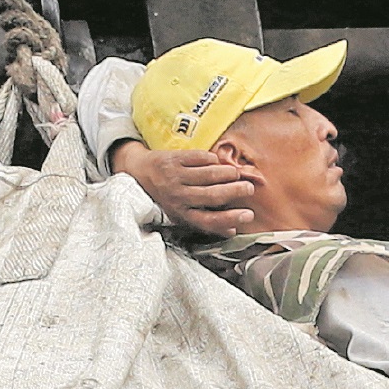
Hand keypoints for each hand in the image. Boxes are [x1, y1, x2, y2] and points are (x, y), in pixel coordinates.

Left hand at [110, 139, 256, 235]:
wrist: (139, 173)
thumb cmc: (165, 197)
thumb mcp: (180, 213)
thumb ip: (205, 221)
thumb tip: (232, 230)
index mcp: (180, 214)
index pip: (208, 220)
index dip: (230, 219)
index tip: (248, 215)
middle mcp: (177, 196)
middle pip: (212, 195)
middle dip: (234, 191)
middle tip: (249, 188)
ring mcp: (174, 177)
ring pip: (208, 175)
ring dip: (227, 173)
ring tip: (237, 174)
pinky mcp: (173, 159)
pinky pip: (200, 158)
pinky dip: (212, 159)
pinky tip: (218, 162)